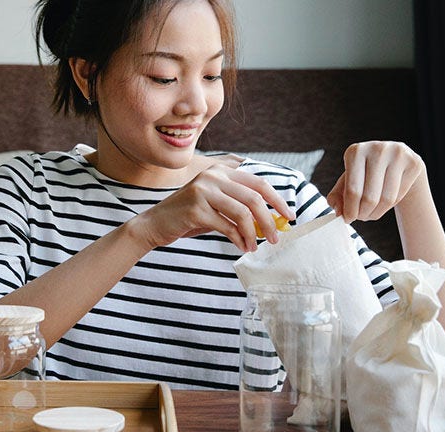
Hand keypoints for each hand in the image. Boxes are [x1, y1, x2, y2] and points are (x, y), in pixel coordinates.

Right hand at [133, 163, 294, 251]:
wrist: (156, 224)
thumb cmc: (189, 216)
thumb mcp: (215, 204)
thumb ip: (239, 206)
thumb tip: (271, 220)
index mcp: (221, 171)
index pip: (258, 182)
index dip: (277, 200)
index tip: (289, 216)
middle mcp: (213, 176)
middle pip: (254, 198)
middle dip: (269, 220)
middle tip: (276, 237)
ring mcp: (203, 191)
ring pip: (243, 213)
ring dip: (254, 234)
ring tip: (256, 246)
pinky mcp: (196, 209)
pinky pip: (227, 227)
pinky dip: (239, 240)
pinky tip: (241, 247)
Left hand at [326, 141, 424, 222]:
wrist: (396, 162)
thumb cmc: (367, 172)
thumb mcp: (347, 180)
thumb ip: (337, 196)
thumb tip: (338, 211)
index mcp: (355, 151)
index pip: (352, 190)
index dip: (350, 210)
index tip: (348, 219)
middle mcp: (377, 149)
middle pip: (370, 197)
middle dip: (363, 213)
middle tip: (360, 217)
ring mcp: (398, 154)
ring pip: (386, 199)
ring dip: (375, 213)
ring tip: (369, 213)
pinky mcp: (414, 163)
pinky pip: (399, 195)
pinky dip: (388, 206)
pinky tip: (383, 203)